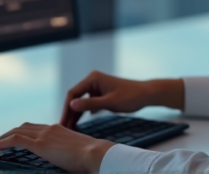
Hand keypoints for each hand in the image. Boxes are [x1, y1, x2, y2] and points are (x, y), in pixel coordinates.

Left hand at [0, 122, 114, 173]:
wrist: (96, 154)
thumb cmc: (91, 158)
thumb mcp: (76, 153)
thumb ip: (67, 154)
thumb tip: (65, 161)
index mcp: (58, 130)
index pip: (34, 128)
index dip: (21, 132)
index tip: (12, 138)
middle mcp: (50, 128)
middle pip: (22, 127)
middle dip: (7, 133)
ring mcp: (44, 135)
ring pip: (16, 131)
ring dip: (1, 137)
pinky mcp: (41, 144)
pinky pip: (15, 140)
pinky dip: (2, 142)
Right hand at [60, 71, 183, 127]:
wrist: (146, 95)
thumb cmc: (130, 97)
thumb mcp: (109, 102)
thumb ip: (90, 104)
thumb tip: (71, 105)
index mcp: (92, 78)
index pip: (73, 93)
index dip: (66, 109)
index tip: (62, 123)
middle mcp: (92, 80)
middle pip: (75, 97)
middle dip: (69, 113)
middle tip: (64, 129)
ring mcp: (96, 86)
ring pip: (81, 101)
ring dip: (75, 114)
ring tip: (70, 129)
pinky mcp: (101, 93)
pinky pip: (88, 103)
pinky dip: (84, 113)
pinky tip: (79, 124)